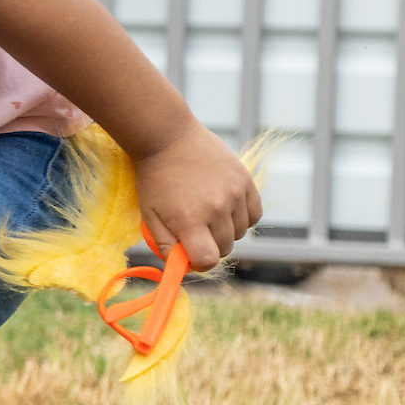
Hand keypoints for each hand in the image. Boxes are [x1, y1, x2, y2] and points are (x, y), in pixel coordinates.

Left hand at [131, 126, 261, 269]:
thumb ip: (165, 245)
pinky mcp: (246, 181)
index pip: (208, 260)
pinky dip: (243, 217)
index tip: (191, 255)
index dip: (199, 263)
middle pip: (225, 248)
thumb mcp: (150, 215)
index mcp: (190, 221)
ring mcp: (235, 194)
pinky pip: (255, 214)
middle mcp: (217, 209)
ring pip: (240, 233)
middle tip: (195, 231)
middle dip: (210, 246)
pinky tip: (226, 208)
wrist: (169, 138)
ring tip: (208, 214)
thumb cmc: (155, 179)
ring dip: (226, 231)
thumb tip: (180, 267)